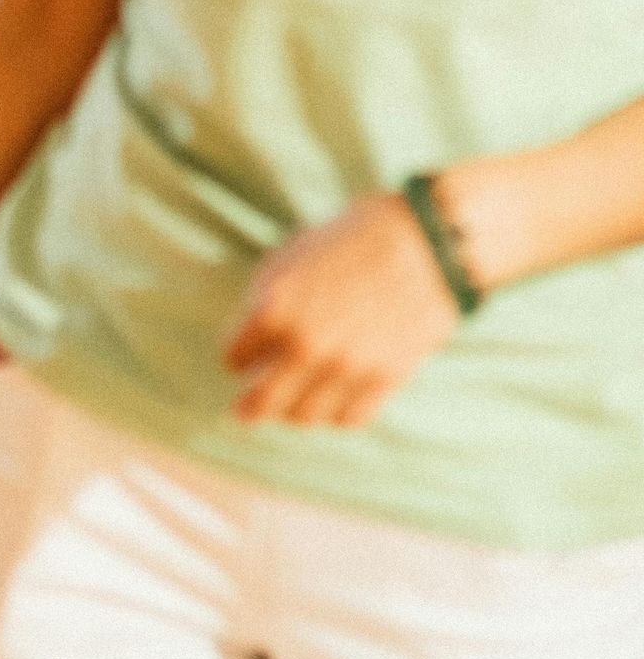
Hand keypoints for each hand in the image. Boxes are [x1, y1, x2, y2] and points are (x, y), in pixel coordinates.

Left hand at [224, 191, 463, 424]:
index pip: (234, 356)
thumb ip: (263, 299)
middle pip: (262, 401)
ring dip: (293, 412)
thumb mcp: (291, 256)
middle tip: (245, 410)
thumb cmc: (351, 240)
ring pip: (304, 417)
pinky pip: (348, 418)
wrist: (424, 241)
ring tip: (292, 406)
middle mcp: (306, 343)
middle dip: (250, 406)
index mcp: (275, 307)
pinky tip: (332, 402)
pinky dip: (335, 415)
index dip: (237, 356)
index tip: (241, 359)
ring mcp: (347, 365)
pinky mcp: (385, 378)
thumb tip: (249, 341)